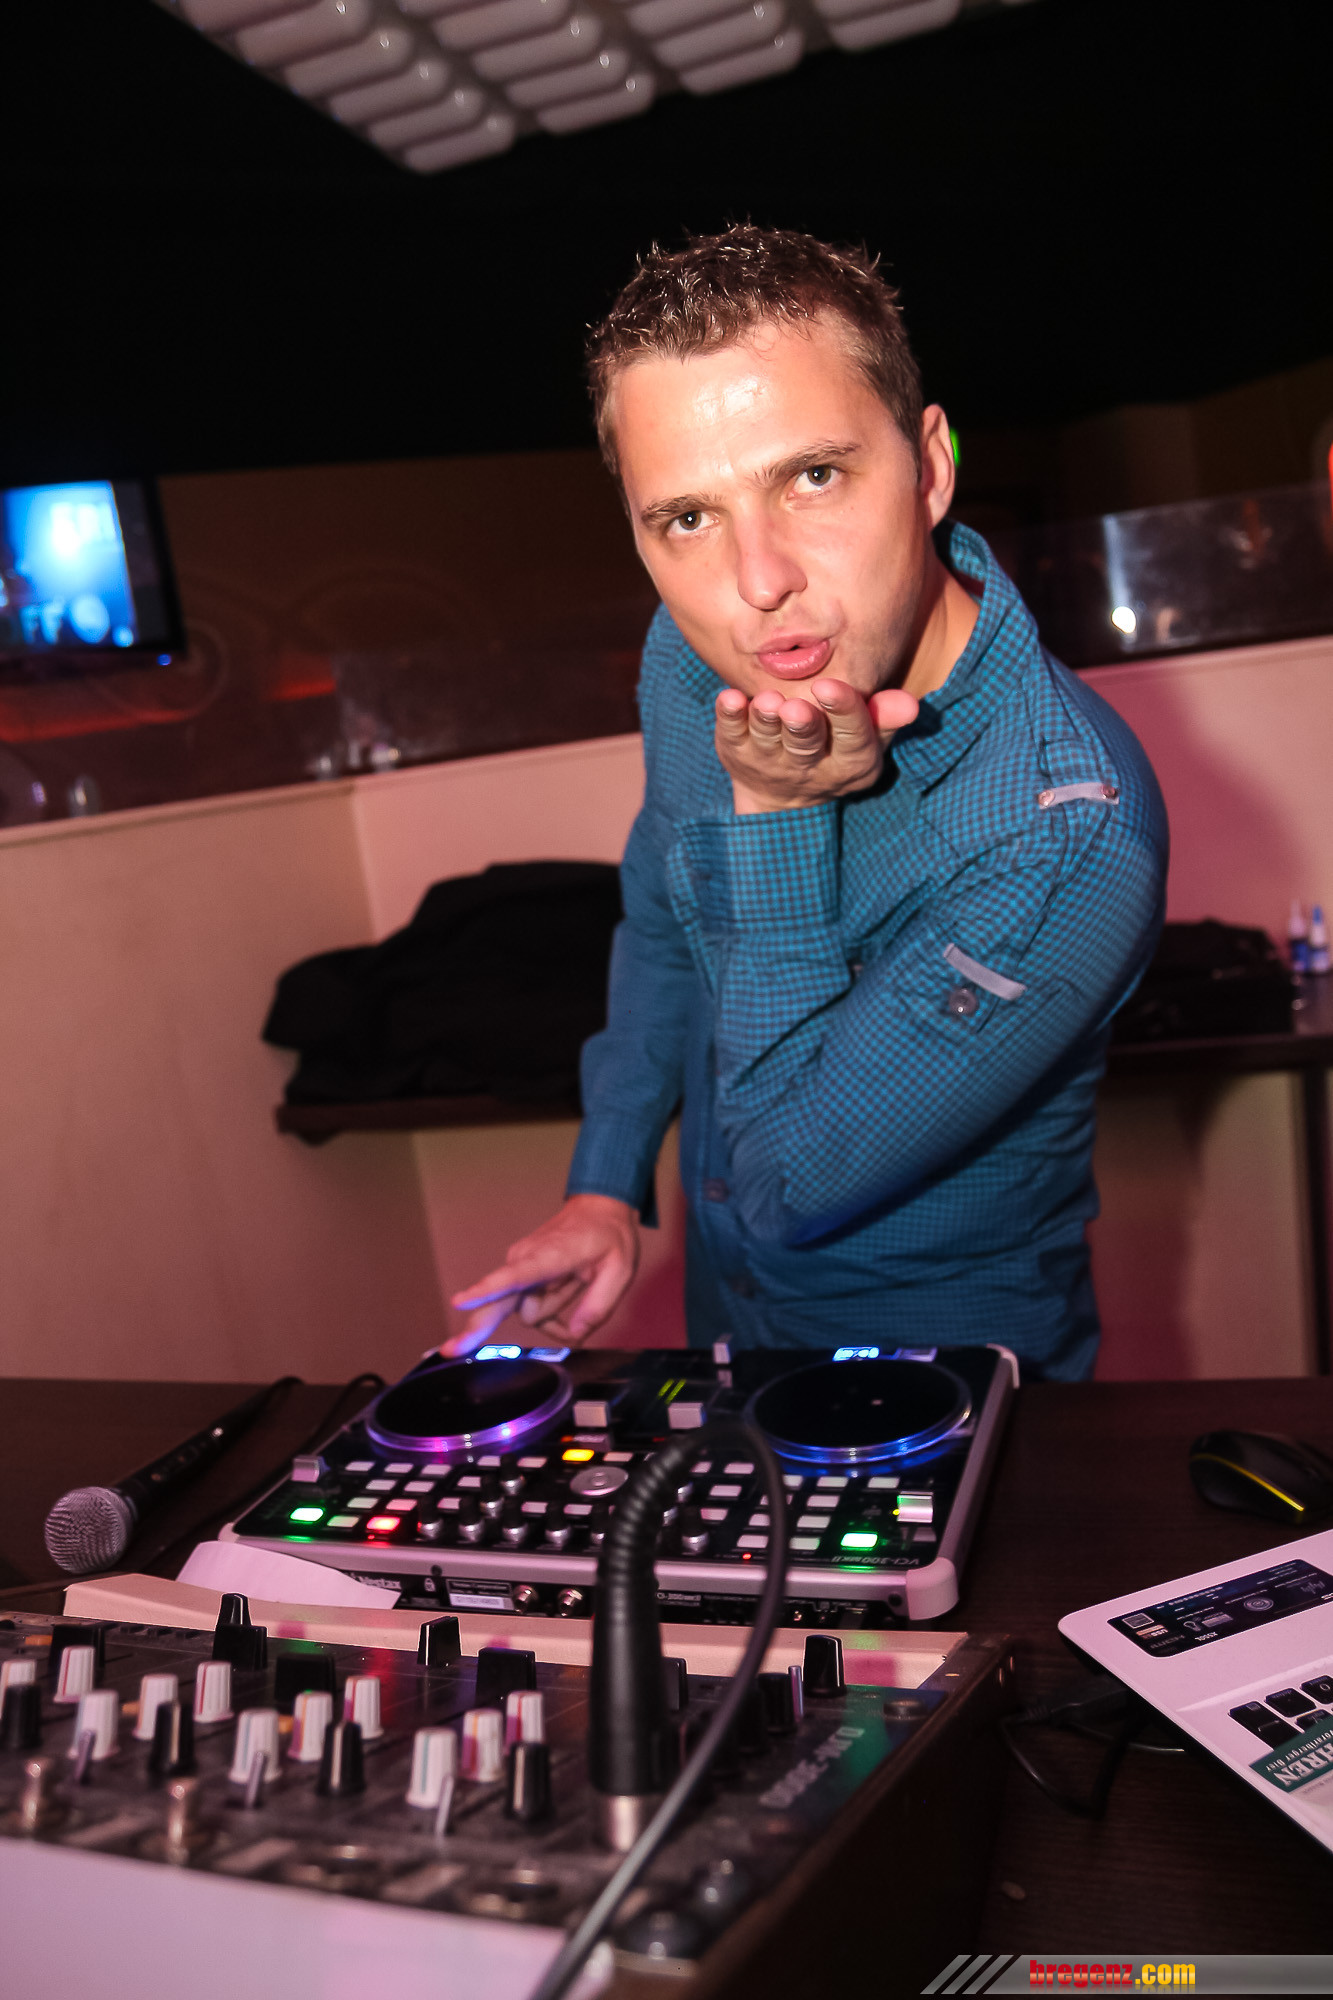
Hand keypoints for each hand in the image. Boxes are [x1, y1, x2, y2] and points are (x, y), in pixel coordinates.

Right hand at [447, 1194, 638, 1353]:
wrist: (599, 1208)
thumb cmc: (609, 1234)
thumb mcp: (619, 1270)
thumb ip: (599, 1306)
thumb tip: (576, 1335)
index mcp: (549, 1256)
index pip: (514, 1276)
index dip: (487, 1291)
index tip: (461, 1301)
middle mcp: (527, 1261)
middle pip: (496, 1300)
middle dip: (475, 1326)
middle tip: (452, 1349)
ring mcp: (522, 1267)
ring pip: (528, 1312)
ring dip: (553, 1312)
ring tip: (578, 1283)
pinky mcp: (522, 1275)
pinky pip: (530, 1307)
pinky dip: (550, 1310)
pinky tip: (569, 1293)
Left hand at [716, 676, 918, 814]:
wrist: (784, 797)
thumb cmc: (836, 749)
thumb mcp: (867, 741)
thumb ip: (885, 718)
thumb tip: (910, 704)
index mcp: (849, 762)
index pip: (851, 738)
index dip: (843, 712)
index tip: (831, 686)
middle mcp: (807, 766)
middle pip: (805, 745)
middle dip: (802, 725)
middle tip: (795, 707)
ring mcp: (768, 761)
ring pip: (767, 740)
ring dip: (765, 721)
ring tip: (766, 702)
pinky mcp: (737, 752)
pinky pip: (730, 734)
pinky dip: (728, 717)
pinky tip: (728, 698)